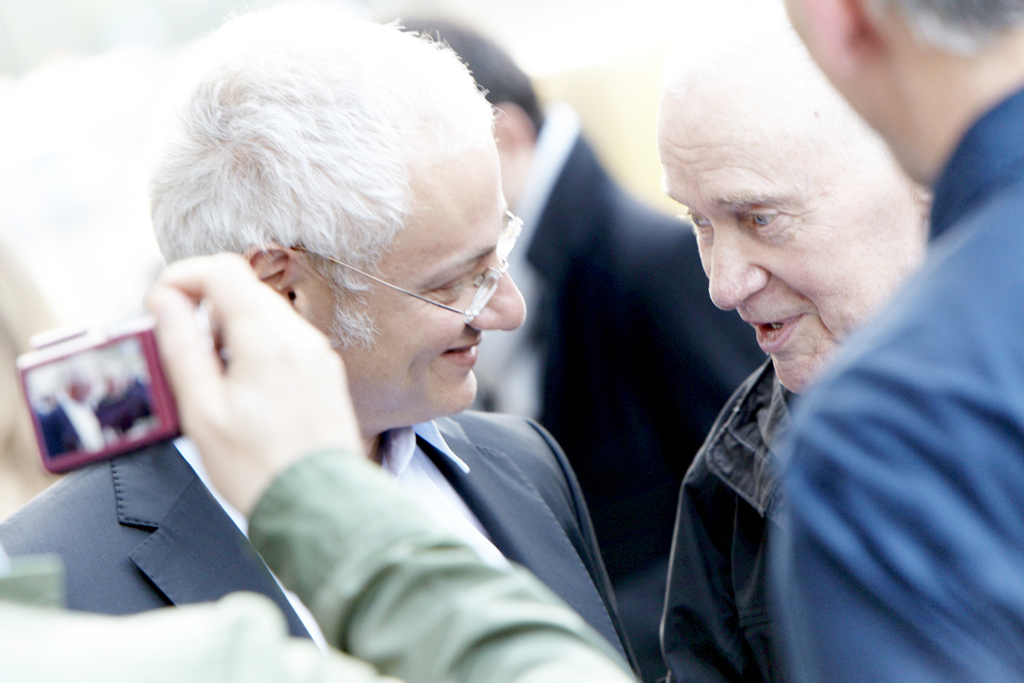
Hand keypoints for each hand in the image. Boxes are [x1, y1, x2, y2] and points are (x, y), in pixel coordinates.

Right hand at [146, 253, 360, 514]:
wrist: (319, 506)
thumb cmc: (259, 468)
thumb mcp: (202, 412)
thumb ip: (182, 348)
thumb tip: (166, 301)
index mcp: (269, 342)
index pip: (223, 271)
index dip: (182, 277)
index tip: (159, 304)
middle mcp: (301, 338)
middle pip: (244, 289)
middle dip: (202, 304)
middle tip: (179, 347)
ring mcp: (318, 353)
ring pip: (264, 312)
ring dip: (227, 327)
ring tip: (210, 376)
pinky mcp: (325, 370)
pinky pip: (284, 338)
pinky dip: (254, 345)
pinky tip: (241, 386)